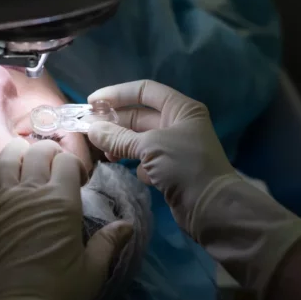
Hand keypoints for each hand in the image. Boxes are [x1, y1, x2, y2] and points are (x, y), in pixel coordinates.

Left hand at [0, 138, 131, 299]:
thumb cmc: (60, 294)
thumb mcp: (93, 270)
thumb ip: (109, 242)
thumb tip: (126, 225)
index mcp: (62, 202)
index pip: (67, 161)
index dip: (74, 164)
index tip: (78, 180)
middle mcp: (30, 193)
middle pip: (37, 153)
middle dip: (48, 153)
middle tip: (53, 167)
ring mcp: (1, 202)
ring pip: (6, 158)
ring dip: (18, 153)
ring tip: (24, 159)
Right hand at [85, 80, 237, 237]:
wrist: (212, 208)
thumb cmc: (186, 167)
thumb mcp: (150, 147)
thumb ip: (119, 137)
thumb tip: (92, 130)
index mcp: (181, 109)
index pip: (144, 90)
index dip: (117, 93)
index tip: (92, 103)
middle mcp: (178, 124)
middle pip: (139, 116)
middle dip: (114, 122)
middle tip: (88, 130)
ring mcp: (175, 148)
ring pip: (140, 140)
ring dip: (121, 144)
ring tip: (104, 153)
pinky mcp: (171, 170)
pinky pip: (146, 160)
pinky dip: (136, 164)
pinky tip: (132, 172)